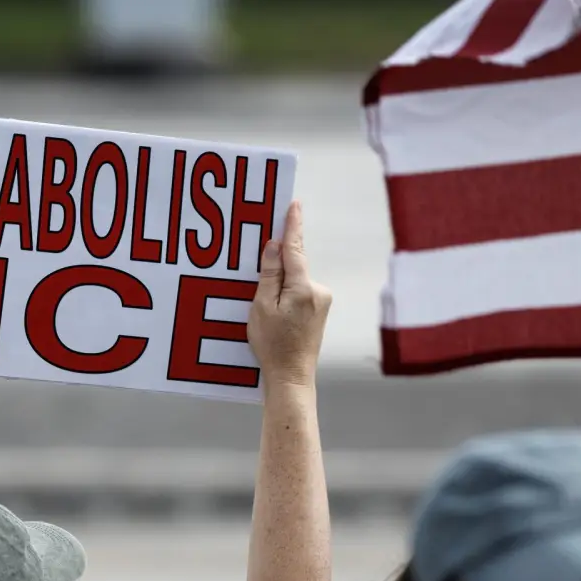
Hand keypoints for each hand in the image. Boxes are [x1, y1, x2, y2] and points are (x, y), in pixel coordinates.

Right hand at [248, 201, 331, 388]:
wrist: (292, 376)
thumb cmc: (273, 346)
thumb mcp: (262, 307)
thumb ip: (270, 274)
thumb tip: (275, 245)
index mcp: (302, 288)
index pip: (296, 248)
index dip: (293, 225)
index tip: (294, 204)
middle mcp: (317, 290)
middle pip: (294, 266)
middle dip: (276, 268)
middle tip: (260, 284)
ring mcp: (321, 301)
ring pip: (295, 281)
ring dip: (280, 286)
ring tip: (265, 311)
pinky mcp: (319, 310)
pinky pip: (298, 293)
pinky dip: (285, 296)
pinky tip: (274, 316)